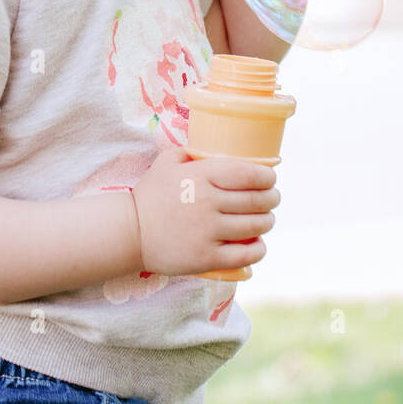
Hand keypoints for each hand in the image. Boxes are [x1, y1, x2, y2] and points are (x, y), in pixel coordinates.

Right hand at [131, 146, 279, 276]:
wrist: (130, 232)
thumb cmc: (150, 196)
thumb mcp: (166, 163)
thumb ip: (190, 152)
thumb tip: (212, 146)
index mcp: (201, 176)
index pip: (249, 175)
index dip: (267, 178)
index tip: (270, 180)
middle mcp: (207, 203)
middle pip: (257, 201)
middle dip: (272, 199)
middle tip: (273, 199)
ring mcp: (207, 232)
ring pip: (255, 226)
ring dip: (268, 222)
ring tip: (267, 220)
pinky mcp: (206, 258)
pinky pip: (245, 255)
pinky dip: (258, 250)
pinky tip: (259, 245)